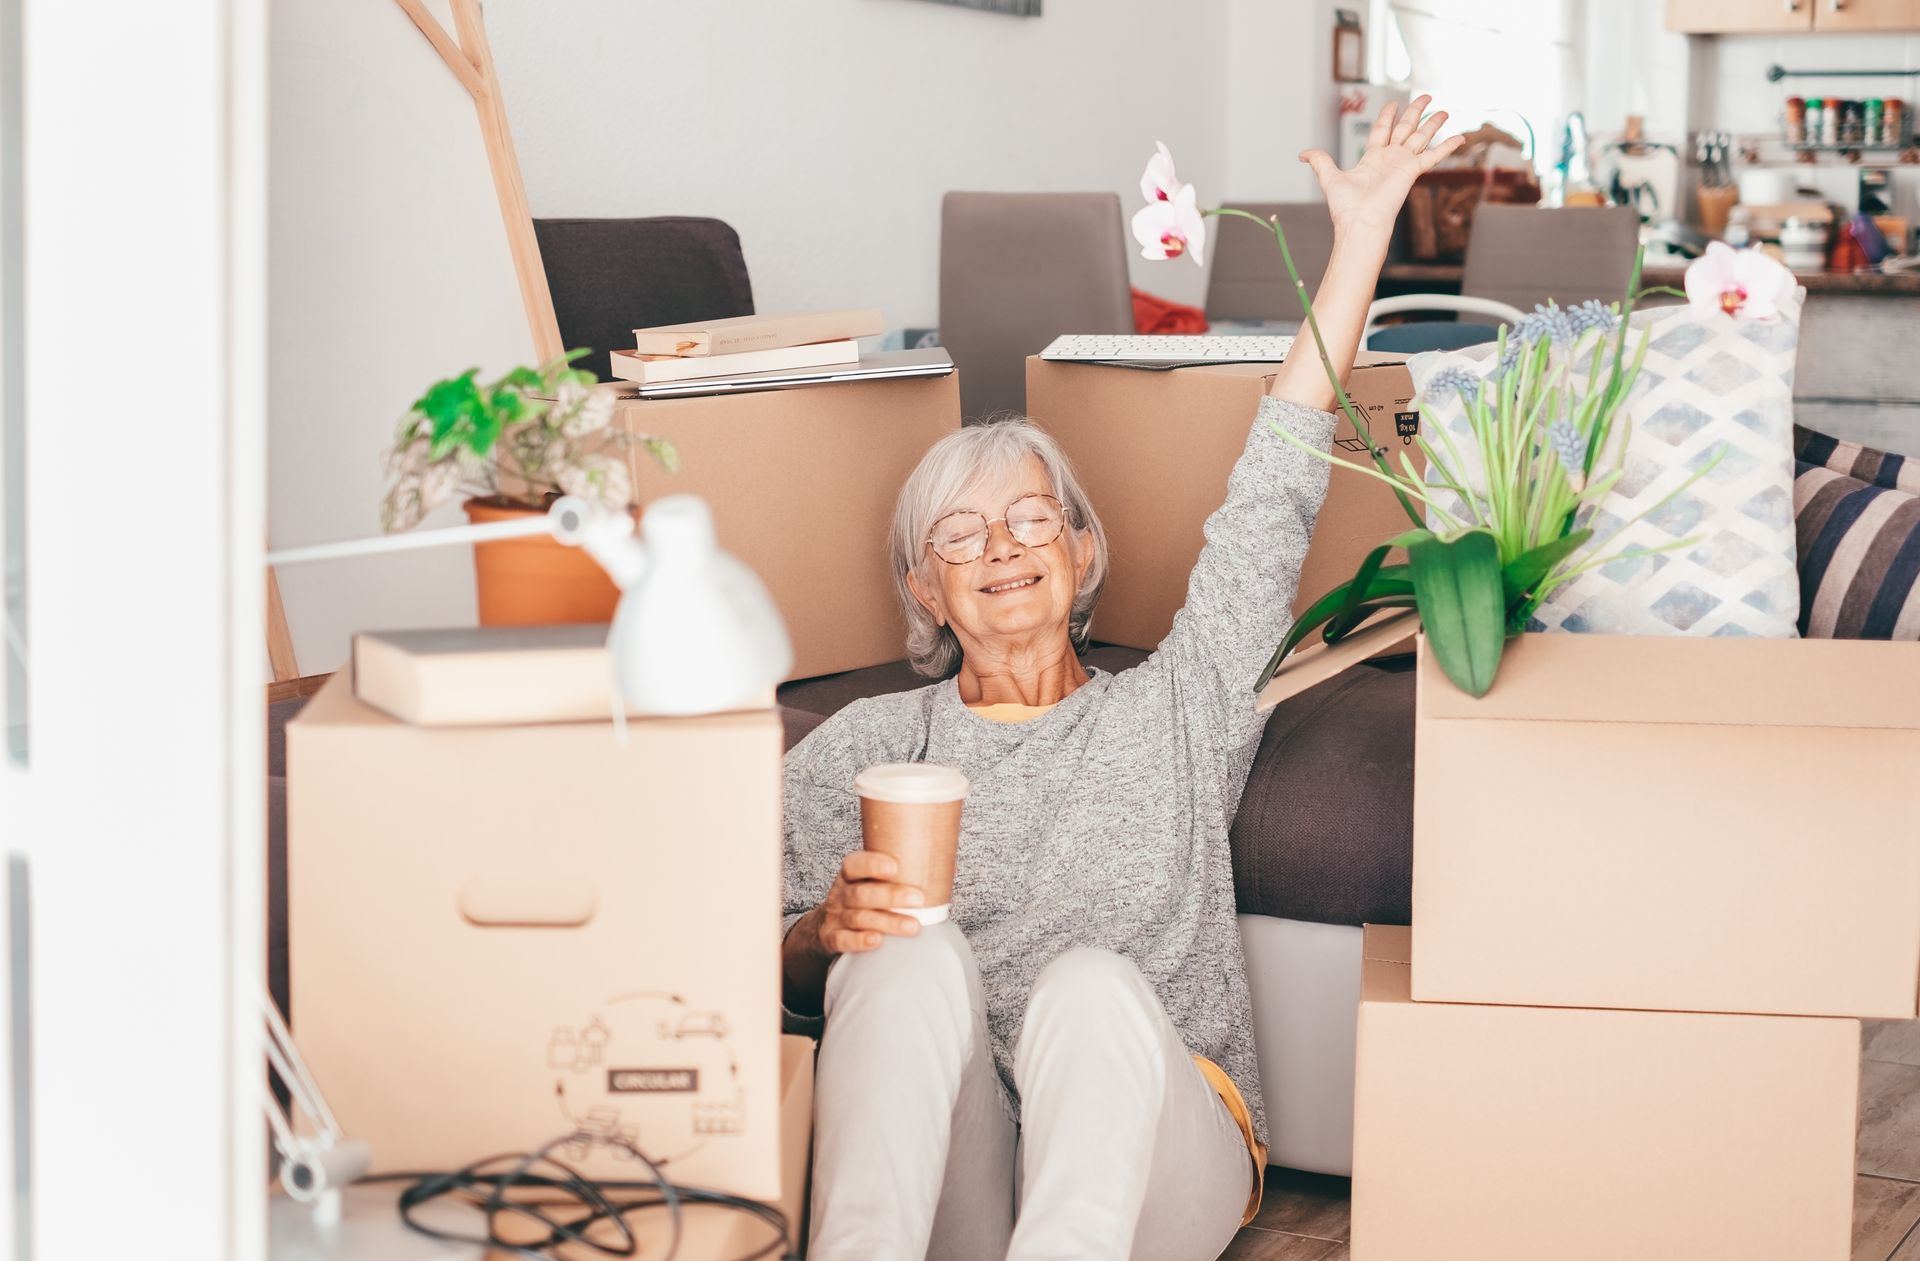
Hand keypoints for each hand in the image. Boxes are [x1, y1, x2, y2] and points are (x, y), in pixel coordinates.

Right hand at [811, 851, 925, 953]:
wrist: (826, 927)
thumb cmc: (861, 901)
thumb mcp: (868, 884)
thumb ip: (893, 877)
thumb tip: (939, 867)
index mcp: (849, 876)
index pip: (855, 864)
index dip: (873, 864)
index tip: (896, 867)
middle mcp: (840, 894)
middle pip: (862, 893)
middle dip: (891, 896)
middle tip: (919, 899)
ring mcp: (835, 917)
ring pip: (859, 918)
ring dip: (887, 922)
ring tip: (913, 926)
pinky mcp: (831, 938)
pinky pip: (843, 940)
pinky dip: (860, 940)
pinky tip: (878, 941)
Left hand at [1301, 95, 1462, 246]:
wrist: (1359, 222)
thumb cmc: (1345, 206)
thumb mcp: (1329, 177)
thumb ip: (1320, 161)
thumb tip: (1302, 154)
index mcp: (1372, 158)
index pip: (1382, 131)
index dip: (1388, 116)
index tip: (1393, 104)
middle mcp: (1390, 159)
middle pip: (1406, 129)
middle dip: (1415, 112)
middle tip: (1426, 96)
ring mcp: (1403, 164)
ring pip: (1422, 137)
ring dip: (1434, 124)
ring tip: (1445, 111)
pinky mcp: (1413, 170)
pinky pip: (1434, 155)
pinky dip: (1448, 147)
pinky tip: (1461, 137)